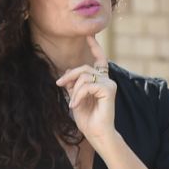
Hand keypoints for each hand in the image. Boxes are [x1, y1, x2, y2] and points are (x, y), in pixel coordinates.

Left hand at [55, 33, 116, 147]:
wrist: (96, 134)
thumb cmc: (87, 119)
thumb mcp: (75, 99)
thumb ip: (72, 85)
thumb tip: (67, 72)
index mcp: (100, 81)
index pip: (99, 60)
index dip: (95, 47)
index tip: (90, 35)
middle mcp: (107, 80)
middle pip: (85, 68)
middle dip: (69, 75)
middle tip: (58, 84)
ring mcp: (109, 84)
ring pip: (85, 76)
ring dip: (74, 90)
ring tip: (73, 103)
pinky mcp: (109, 89)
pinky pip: (88, 85)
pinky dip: (78, 95)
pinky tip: (76, 105)